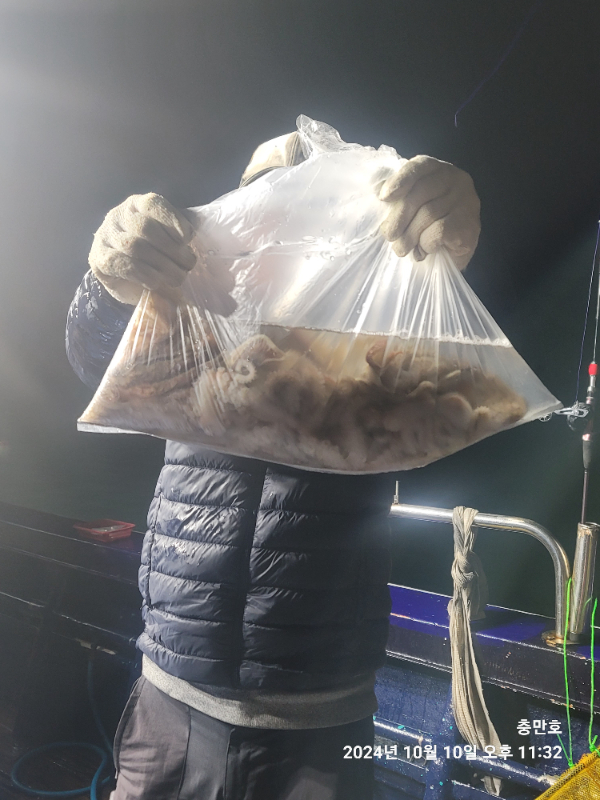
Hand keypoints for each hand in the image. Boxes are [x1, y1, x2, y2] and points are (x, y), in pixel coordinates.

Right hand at [89, 193, 196, 305]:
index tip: (188, 238)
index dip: (172, 219)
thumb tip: (192, 235)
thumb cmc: (153, 256)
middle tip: (189, 265)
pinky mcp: (98, 259)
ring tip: (178, 277)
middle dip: (171, 249)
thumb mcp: (169, 241)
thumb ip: (179, 234)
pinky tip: (156, 282)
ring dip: (161, 265)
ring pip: (134, 246)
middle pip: (145, 227)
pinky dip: (143, 274)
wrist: (128, 280)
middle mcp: (117, 216)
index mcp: (137, 205)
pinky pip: (121, 264)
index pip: (153, 204)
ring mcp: (105, 236)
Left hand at [378, 156, 480, 270]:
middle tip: (389, 235)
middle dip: (399, 217)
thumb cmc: (425, 229)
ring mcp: (467, 202)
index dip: (400, 180)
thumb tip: (382, 196)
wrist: (451, 257)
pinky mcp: (470, 225)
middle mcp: (457, 180)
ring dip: (409, 235)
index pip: (420, 166)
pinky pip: (439, 231)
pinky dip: (425, 244)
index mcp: (439, 170)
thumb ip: (400, 198)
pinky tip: (423, 251)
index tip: (383, 197)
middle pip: (421, 192)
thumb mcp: (412, 208)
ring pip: (428, 213)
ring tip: (401, 249)